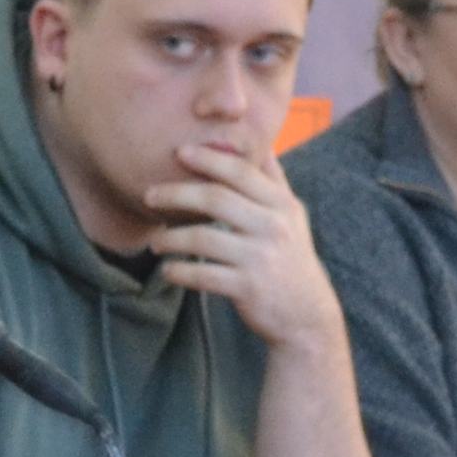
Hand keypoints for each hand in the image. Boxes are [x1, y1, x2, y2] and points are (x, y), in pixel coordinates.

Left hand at [149, 142, 346, 357]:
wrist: (307, 314)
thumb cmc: (290, 257)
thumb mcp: (292, 216)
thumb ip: (273, 180)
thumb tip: (258, 142)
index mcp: (282, 205)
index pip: (241, 172)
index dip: (208, 159)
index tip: (180, 153)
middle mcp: (274, 227)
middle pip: (216, 199)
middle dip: (176, 193)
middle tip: (149, 195)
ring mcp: (261, 258)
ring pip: (204, 238)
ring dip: (171, 238)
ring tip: (155, 241)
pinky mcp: (248, 288)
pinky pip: (203, 275)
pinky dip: (180, 272)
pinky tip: (168, 270)